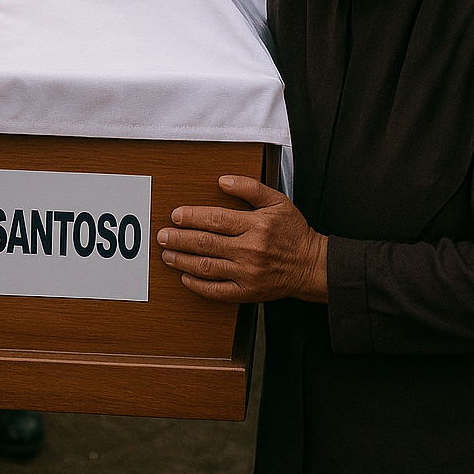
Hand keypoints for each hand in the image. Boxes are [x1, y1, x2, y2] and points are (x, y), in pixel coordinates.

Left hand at [156, 175, 327, 303]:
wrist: (310, 266)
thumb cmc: (293, 232)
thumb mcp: (277, 202)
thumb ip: (250, 188)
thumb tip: (223, 181)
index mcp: (256, 226)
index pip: (216, 220)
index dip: (192, 217)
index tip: (175, 216)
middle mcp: (250, 250)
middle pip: (206, 243)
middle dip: (180, 239)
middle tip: (162, 236)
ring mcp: (247, 274)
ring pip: (207, 267)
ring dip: (183, 260)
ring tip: (167, 254)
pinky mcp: (247, 292)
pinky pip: (217, 291)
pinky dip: (198, 286)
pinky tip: (185, 278)